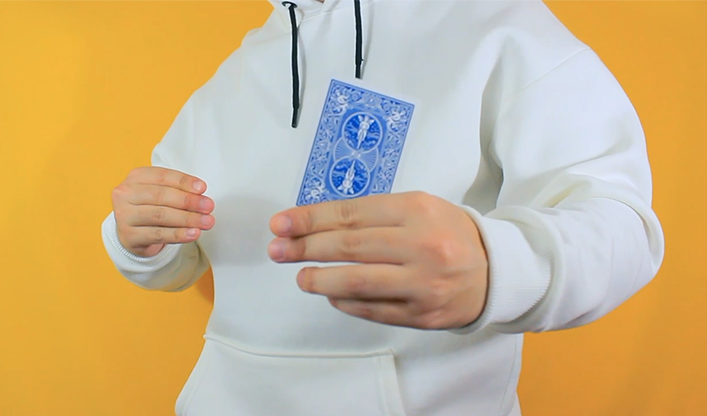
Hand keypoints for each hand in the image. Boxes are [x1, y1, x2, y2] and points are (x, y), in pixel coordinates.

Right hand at [111, 167, 214, 257]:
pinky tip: (193, 233)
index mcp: (135, 177)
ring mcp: (124, 215)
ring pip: (160, 215)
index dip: (184, 182)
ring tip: (206, 222)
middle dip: (189, 201)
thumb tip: (201, 196)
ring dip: (188, 219)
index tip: (203, 188)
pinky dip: (178, 234)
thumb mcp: (161, 194)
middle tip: (209, 206)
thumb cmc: (150, 207)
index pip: (162, 176)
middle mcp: (125, 194)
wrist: (131, 233)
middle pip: (161, 196)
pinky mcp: (128, 236)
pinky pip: (157, 235)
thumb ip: (178, 191)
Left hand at [267, 192, 488, 329]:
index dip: (310, 219)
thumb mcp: (417, 207)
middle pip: (348, 247)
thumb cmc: (447, 233)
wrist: (495, 270)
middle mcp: (421, 246)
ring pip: (356, 282)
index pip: (351, 214)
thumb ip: (373, 214)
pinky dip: (345, 302)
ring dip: (319, 279)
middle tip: (277, 250)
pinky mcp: (422, 314)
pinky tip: (331, 294)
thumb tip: (316, 226)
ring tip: (301, 277)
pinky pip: (372, 309)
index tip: (281, 224)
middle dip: (305, 248)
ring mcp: (422, 283)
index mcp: (417, 210)